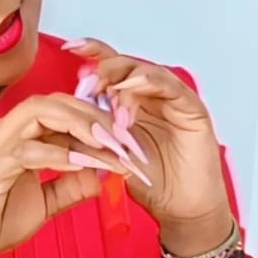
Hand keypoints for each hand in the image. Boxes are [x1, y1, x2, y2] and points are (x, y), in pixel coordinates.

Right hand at [0, 93, 143, 257]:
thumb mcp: (44, 203)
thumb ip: (70, 186)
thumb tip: (102, 176)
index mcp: (20, 134)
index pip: (62, 109)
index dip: (96, 117)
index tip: (126, 137)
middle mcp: (7, 131)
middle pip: (54, 101)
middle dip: (93, 114)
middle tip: (124, 136)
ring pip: (40, 112)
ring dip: (78, 124)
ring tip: (108, 143)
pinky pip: (28, 150)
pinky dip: (58, 154)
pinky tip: (84, 165)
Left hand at [67, 40, 234, 256]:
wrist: (181, 211)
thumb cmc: (151, 183)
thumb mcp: (110, 153)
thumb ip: (92, 130)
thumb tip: (64, 112)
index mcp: (133, 101)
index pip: (112, 68)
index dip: (92, 53)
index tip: (69, 47)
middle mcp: (153, 95)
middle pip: (128, 65)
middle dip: (104, 68)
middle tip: (87, 82)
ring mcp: (174, 98)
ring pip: (146, 71)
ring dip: (123, 78)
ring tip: (106, 92)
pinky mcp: (192, 107)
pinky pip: (169, 86)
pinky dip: (148, 84)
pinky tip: (130, 90)